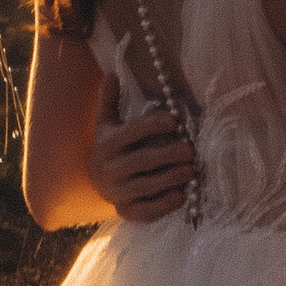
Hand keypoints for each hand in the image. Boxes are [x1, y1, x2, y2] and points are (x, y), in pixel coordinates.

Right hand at [90, 105, 194, 224]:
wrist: (95, 181)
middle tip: (190, 150)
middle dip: (168, 155)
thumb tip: (112, 74)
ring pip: (145, 186)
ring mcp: (116, 192)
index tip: (174, 121)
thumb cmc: (109, 147)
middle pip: (142, 161)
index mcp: (105, 144)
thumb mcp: (106, 123)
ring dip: (171, 178)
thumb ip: (109, 100)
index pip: (131, 132)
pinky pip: (144, 211)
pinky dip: (163, 205)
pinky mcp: (124, 211)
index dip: (153, 125)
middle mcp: (108, 169)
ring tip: (191, 170)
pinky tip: (180, 195)